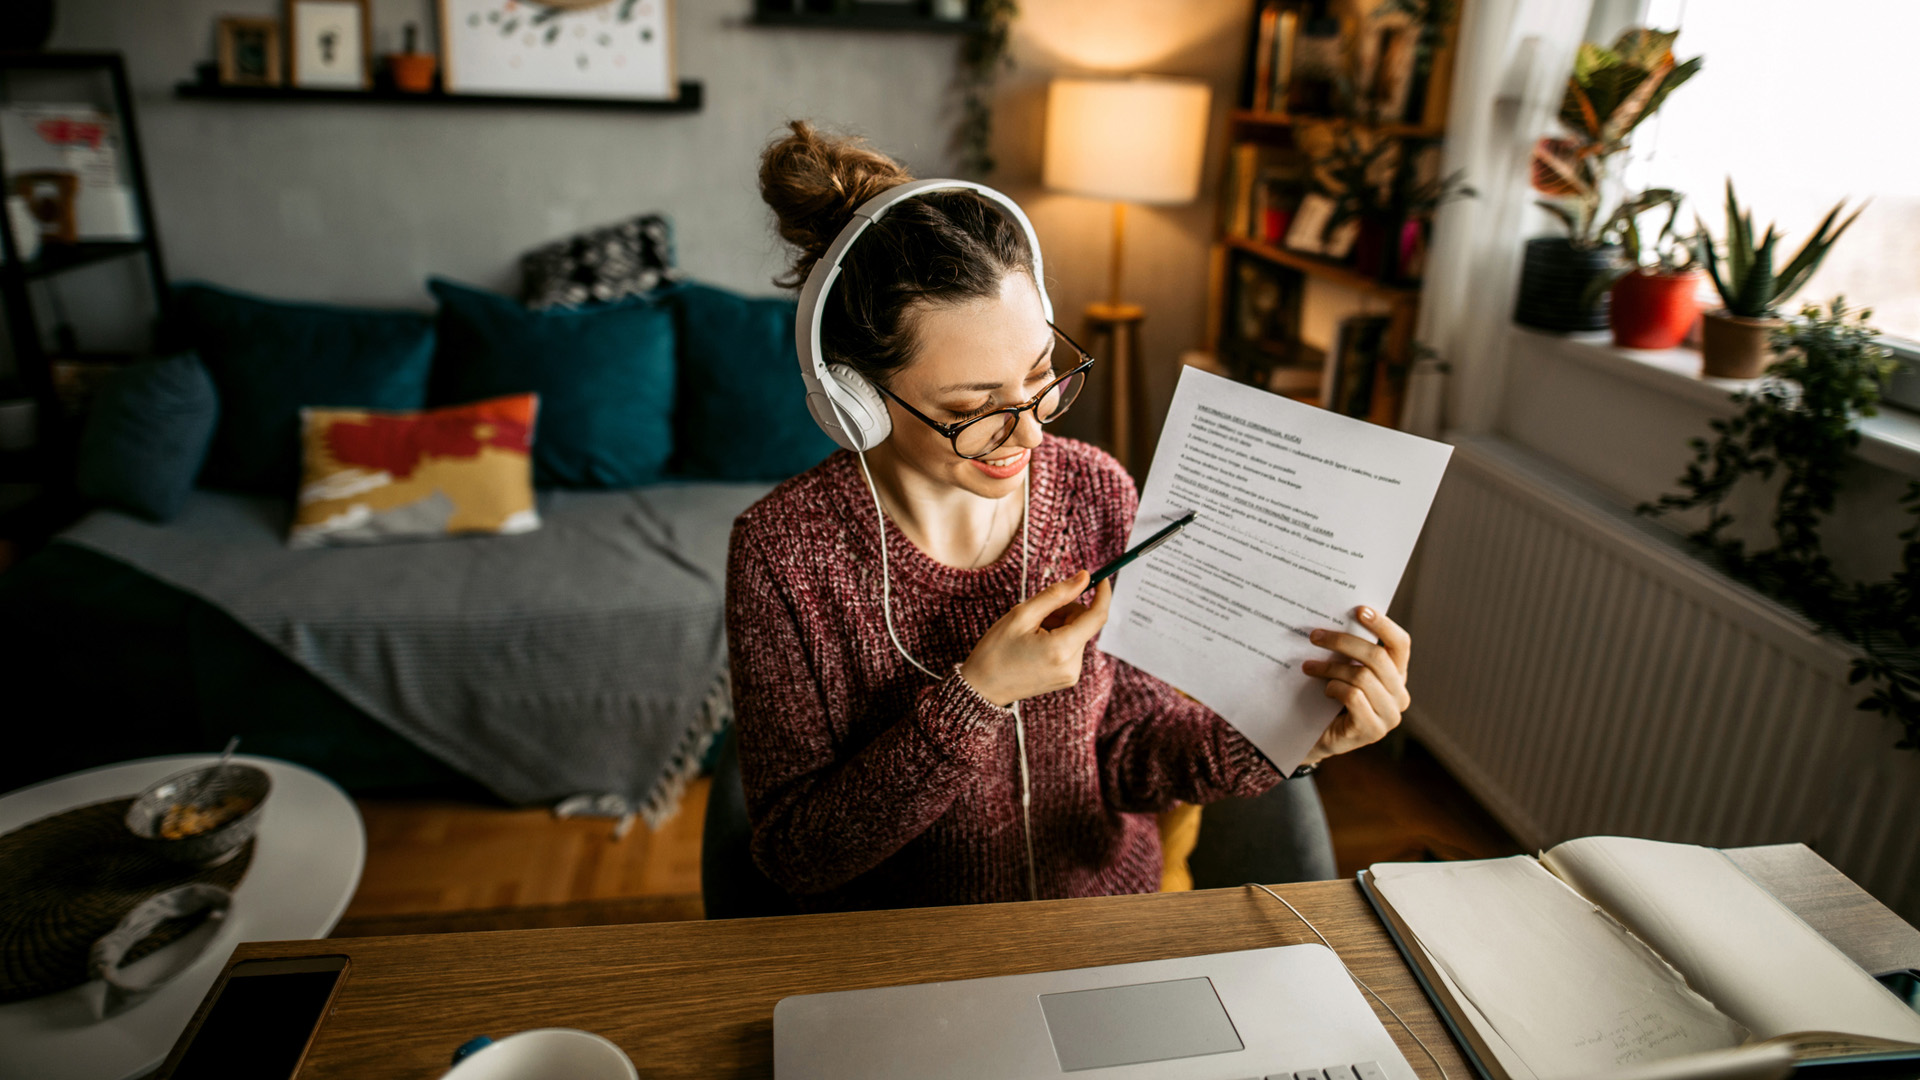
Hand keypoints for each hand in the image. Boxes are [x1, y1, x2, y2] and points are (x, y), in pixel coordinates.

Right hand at [960, 570, 1112, 706]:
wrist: (982, 687)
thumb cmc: (996, 650)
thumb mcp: (1022, 614)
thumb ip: (1057, 594)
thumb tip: (1083, 578)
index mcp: (1061, 649)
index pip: (1097, 616)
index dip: (1102, 594)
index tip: (1099, 578)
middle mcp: (1072, 665)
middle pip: (1084, 623)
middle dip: (1065, 611)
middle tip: (1037, 615)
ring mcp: (1071, 675)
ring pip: (1078, 634)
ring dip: (1060, 626)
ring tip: (1031, 634)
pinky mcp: (1068, 678)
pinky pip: (1072, 648)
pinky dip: (1058, 639)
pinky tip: (1036, 645)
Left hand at [1299, 606, 1410, 766]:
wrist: (1314, 737)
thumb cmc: (1328, 697)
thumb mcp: (1343, 670)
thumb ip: (1349, 651)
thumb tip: (1334, 616)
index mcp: (1397, 675)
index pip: (1401, 644)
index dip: (1383, 624)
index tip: (1359, 609)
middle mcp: (1400, 695)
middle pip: (1377, 657)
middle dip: (1343, 642)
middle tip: (1315, 635)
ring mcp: (1389, 715)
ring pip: (1362, 677)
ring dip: (1330, 667)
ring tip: (1308, 666)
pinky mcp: (1372, 730)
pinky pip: (1354, 697)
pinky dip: (1334, 688)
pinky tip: (1324, 690)